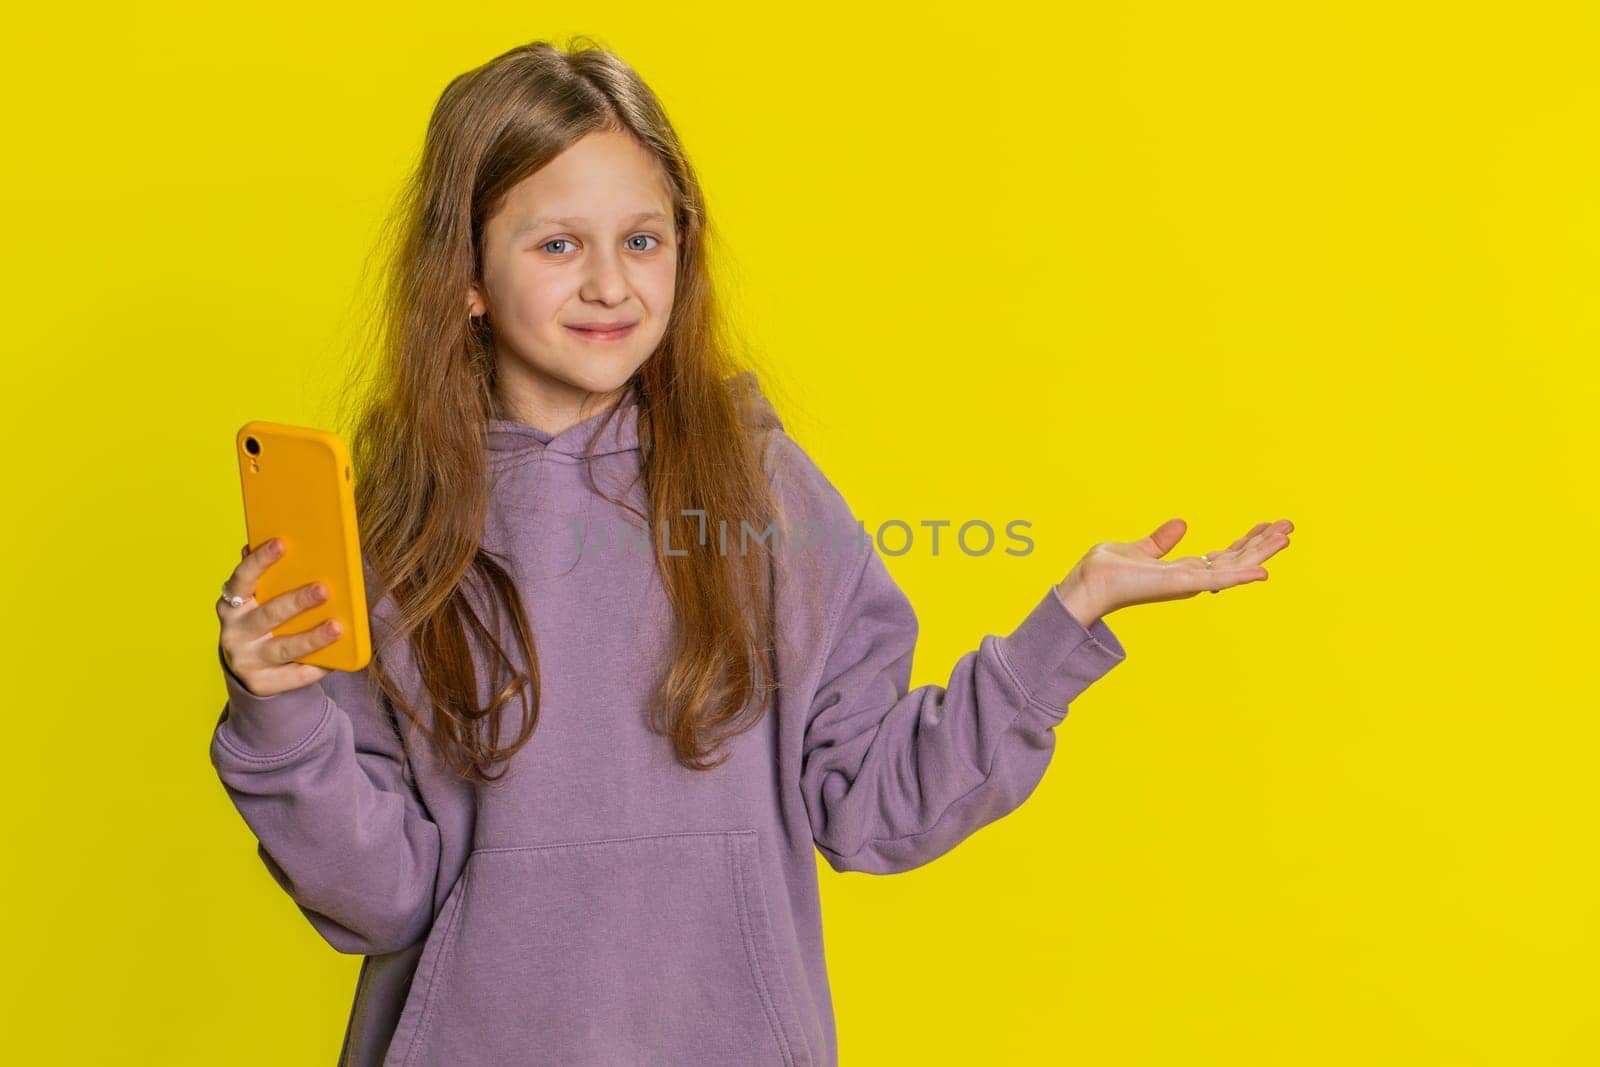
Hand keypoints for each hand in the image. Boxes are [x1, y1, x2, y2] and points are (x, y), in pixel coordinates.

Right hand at [217, 540, 340, 696]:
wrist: (254, 669)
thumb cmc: (265, 624)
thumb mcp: (260, 601)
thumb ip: (270, 580)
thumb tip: (290, 546)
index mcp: (232, 604)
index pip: (242, 579)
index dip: (259, 561)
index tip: (281, 543)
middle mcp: (234, 632)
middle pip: (267, 615)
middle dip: (296, 602)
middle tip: (323, 590)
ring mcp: (246, 660)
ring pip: (282, 648)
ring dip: (311, 638)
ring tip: (337, 627)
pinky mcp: (261, 683)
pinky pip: (294, 675)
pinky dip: (316, 666)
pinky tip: (335, 659)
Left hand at [1055, 518, 1293, 624]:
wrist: (1087, 583)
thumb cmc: (1106, 571)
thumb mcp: (1140, 550)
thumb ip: (1161, 541)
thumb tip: (1181, 524)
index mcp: (1183, 569)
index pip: (1224, 556)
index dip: (1247, 542)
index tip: (1268, 526)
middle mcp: (1190, 578)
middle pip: (1236, 559)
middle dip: (1263, 544)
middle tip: (1289, 526)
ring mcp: (1189, 583)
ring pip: (1235, 566)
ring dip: (1262, 552)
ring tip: (1287, 536)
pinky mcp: (1182, 583)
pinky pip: (1218, 578)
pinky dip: (1242, 574)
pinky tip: (1264, 571)